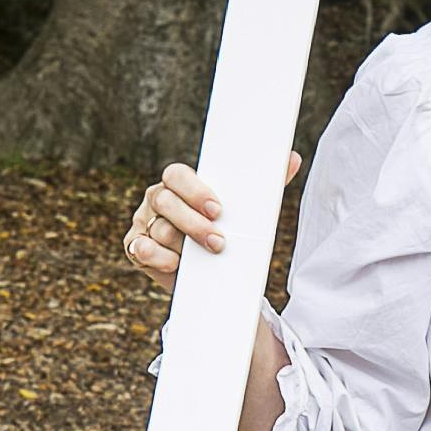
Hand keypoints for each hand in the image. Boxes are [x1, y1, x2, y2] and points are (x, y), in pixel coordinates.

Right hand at [125, 150, 300, 279]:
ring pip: (158, 228)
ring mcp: (144, 223)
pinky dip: (157, 257)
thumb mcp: (243, 212)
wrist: (209, 272)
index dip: (194, 189)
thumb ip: (262, 188)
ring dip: (182, 244)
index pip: (177, 174)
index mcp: (179, 183)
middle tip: (218, 241)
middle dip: (192, 222)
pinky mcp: (136, 248)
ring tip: (206, 257)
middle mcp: (158, 199)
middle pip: (164, 200)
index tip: (218, 209)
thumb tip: (293, 158)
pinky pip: (139, 248)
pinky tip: (175, 263)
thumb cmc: (224, 231)